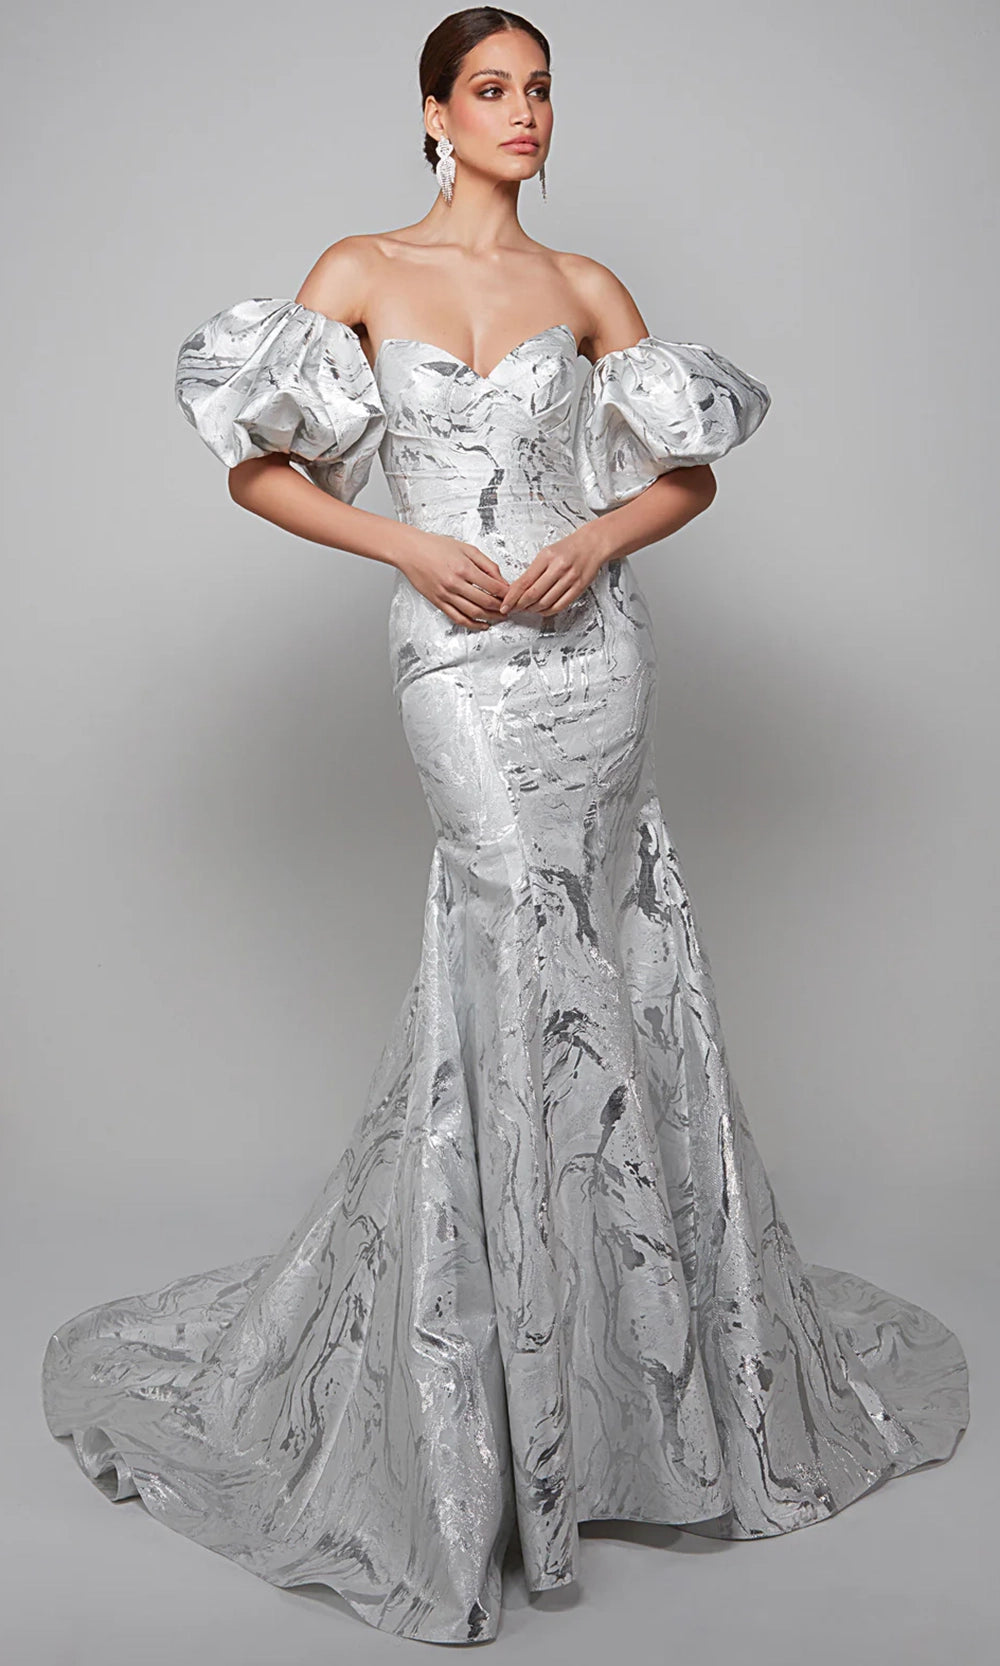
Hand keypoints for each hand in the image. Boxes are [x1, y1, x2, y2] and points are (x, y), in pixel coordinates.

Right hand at [394, 530, 509, 629]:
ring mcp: (446, 595)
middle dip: (501, 608)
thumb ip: (486, 564)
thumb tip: (501, 579)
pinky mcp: (438, 602)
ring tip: (500, 618)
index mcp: (464, 568)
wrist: (410, 551)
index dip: (506, 593)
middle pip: (485, 602)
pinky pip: (458, 618)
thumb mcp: (466, 548)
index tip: (513, 595)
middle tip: (509, 608)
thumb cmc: (436, 546)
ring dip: (490, 618)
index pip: (493, 586)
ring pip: (473, 613)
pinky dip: (472, 625)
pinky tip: (482, 625)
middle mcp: (455, 583)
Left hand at [499, 525, 609, 616]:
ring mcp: (570, 579)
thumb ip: (533, 570)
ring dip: (533, 609)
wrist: (593, 544)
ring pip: (546, 602)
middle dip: (520, 605)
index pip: (524, 582)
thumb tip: (517, 589)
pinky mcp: (579, 588)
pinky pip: (560, 605)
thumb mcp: (547, 553)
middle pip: (533, 594)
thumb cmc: (569, 548)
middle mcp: (558, 568)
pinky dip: (548, 611)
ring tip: (527, 609)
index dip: (512, 597)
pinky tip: (542, 610)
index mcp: (547, 557)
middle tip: (513, 609)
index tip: (505, 604)